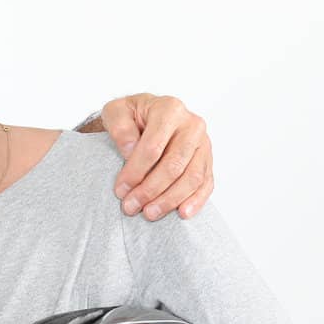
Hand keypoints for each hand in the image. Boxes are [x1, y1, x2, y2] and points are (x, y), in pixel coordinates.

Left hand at [98, 94, 213, 220]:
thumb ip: (119, 126)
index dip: (136, 172)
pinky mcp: (208, 160)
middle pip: (174, 165)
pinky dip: (196, 201)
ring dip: (170, 200)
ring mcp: (203, 144)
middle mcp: (192, 125)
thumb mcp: (115, 112)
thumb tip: (129, 149)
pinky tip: (181, 213)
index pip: (153, 147)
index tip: (120, 190)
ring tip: (149, 213)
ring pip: (192, 177)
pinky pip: (206, 183)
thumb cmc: (131, 117)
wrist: (147, 118)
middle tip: (131, 207)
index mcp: (169, 109)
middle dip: (150, 190)